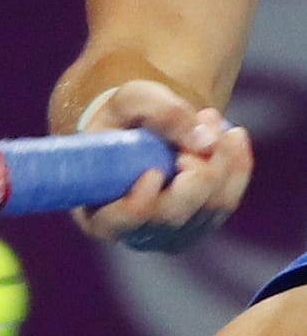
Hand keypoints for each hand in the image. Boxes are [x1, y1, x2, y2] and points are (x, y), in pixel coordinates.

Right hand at [73, 80, 252, 251]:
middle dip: (195, 166)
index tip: (152, 169)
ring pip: (211, 207)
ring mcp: (171, 235)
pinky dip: (236, 164)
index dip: (141, 201)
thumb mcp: (131, 101)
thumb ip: (162, 113)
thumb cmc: (122, 119)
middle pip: (176, 214)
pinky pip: (229, 200)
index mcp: (99, 214)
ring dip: (220, 157)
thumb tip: (204, 141)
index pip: (123, 221)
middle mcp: (136, 234)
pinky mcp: (200, 225)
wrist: (136, 130)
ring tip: (207, 118)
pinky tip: (231, 136)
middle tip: (193, 124)